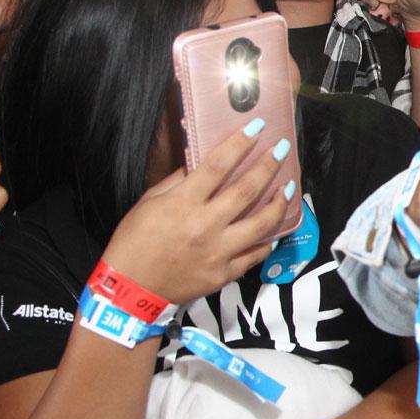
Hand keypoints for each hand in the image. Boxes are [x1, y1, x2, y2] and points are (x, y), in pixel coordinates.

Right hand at [101, 125, 288, 303]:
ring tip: (289, 188)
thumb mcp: (149, 204)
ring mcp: (218, 252)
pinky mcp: (224, 274)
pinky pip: (255, 254)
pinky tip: (275, 229)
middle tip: (282, 150)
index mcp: (182, 204)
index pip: (218, 166)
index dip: (240, 144)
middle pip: (246, 190)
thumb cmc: (134, 242)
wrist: (130, 290)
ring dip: (279, 203)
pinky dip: (268, 240)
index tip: (257, 128)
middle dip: (268, 165)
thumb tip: (202, 161)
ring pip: (261, 223)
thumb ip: (178, 181)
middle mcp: (204, 226)